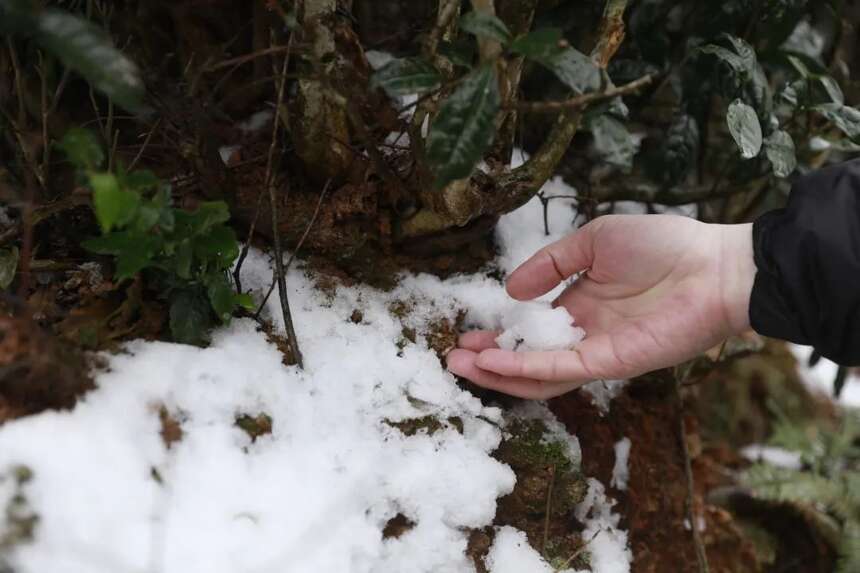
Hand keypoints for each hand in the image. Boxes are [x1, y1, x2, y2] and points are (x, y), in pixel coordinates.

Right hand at [446, 215, 754, 398]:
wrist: (715, 265)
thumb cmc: (662, 245)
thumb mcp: (593, 241)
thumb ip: (551, 264)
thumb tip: (510, 290)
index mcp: (579, 305)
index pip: (530, 330)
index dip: (498, 334)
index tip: (466, 332)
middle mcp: (584, 334)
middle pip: (528, 359)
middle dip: (489, 359)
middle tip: (453, 356)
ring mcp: (597, 352)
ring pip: (540, 375)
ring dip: (501, 372)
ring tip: (463, 365)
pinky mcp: (612, 363)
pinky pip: (563, 370)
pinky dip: (528, 369)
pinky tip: (497, 362)